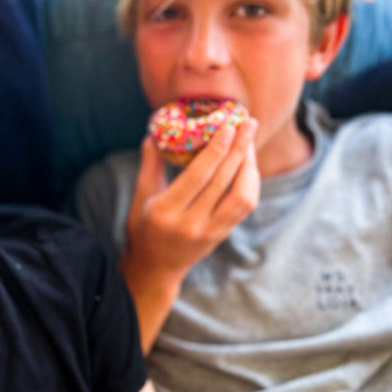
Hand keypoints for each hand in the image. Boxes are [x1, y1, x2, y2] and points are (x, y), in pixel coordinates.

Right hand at [123, 118, 258, 286]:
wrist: (156, 268)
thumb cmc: (144, 227)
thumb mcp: (140, 196)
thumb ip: (150, 164)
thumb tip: (155, 132)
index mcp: (165, 211)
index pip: (198, 177)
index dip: (217, 150)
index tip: (228, 127)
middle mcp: (190, 224)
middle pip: (223, 182)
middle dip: (240, 149)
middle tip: (248, 123)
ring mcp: (209, 232)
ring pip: (243, 196)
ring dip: (250, 166)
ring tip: (249, 143)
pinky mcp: (222, 235)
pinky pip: (244, 206)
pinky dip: (250, 182)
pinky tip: (248, 165)